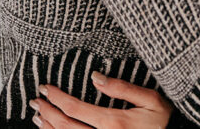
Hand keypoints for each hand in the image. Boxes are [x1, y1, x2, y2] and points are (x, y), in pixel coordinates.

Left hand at [29, 73, 172, 128]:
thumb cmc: (163, 121)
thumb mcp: (150, 99)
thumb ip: (122, 88)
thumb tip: (96, 76)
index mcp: (113, 122)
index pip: (75, 109)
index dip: (56, 97)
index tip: (45, 87)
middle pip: (65, 126)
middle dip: (47, 112)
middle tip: (35, 100)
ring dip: (48, 128)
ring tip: (38, 116)